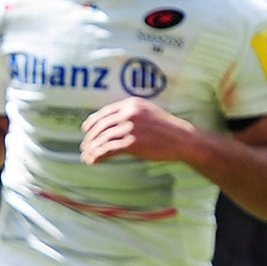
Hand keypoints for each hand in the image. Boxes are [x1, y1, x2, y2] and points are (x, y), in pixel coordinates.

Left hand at [80, 97, 197, 164]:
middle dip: (90, 138)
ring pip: (102, 139)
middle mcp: (128, 114)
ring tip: (86, 156)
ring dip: (92, 149)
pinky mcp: (132, 143)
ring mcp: (130, 128)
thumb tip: (111, 122)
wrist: (183, 139)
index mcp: (131, 104)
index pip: (104, 113)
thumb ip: (130, 113)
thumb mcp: (147, 112)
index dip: (92, 122)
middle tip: (84, 147)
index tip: (85, 130)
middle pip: (101, 126)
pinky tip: (93, 161)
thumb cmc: (166, 128)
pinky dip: (97, 156)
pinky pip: (108, 150)